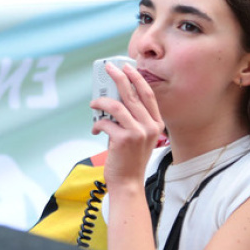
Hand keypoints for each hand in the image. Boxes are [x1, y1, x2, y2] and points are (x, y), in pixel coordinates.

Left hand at [90, 62, 163, 188]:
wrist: (128, 182)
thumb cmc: (130, 159)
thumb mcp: (138, 136)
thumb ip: (132, 119)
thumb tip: (114, 99)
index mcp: (156, 124)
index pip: (148, 94)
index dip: (137, 78)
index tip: (127, 67)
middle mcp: (150, 126)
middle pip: (132, 94)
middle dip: (119, 77)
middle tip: (108, 68)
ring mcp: (138, 132)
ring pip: (117, 105)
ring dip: (101, 102)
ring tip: (93, 104)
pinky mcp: (124, 139)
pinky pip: (106, 122)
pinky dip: (97, 123)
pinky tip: (96, 129)